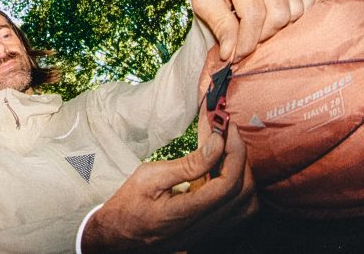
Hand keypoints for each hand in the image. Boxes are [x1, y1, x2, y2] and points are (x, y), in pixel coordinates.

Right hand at [81, 123, 256, 252]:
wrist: (117, 235)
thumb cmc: (128, 204)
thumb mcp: (150, 177)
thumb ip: (187, 164)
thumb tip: (216, 144)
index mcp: (185, 213)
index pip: (228, 185)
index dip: (235, 153)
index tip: (228, 129)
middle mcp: (202, 228)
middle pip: (244, 195)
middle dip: (241, 159)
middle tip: (228, 134)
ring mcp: (207, 234)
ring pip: (247, 207)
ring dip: (244, 176)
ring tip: (227, 153)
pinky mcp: (208, 233)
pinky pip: (238, 214)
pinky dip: (239, 190)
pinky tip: (223, 173)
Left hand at [192, 0, 314, 61]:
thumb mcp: (204, 3)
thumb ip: (219, 26)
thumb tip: (231, 53)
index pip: (253, 12)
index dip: (249, 39)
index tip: (239, 54)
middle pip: (278, 13)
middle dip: (265, 35)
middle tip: (250, 40)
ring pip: (295, 10)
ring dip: (280, 28)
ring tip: (260, 29)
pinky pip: (306, 0)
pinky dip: (295, 16)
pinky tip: (276, 19)